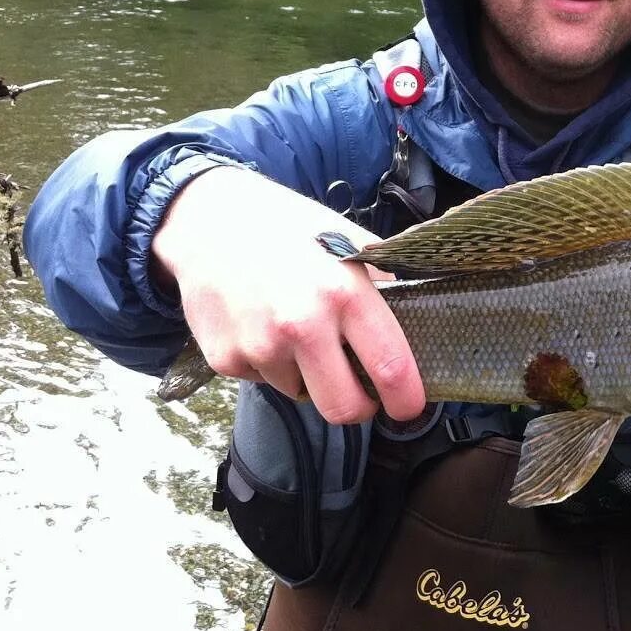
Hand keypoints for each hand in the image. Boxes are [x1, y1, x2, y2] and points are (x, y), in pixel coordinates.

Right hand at [152, 166, 425, 425]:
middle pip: (344, 410)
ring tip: (297, 330)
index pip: (390, 369)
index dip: (407, 401)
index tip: (409, 407)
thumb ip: (384, 286)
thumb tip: (422, 326)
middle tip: (360, 389)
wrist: (207, 220)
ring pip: (302, 393)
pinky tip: (263, 325)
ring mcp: (259, 347)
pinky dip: (271, 365)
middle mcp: (302, 326)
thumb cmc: (289, 229)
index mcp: (344, 294)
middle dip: (358, 406)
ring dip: (308, 376)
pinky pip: (264, 381)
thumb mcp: (349, 242)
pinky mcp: (225, 360)